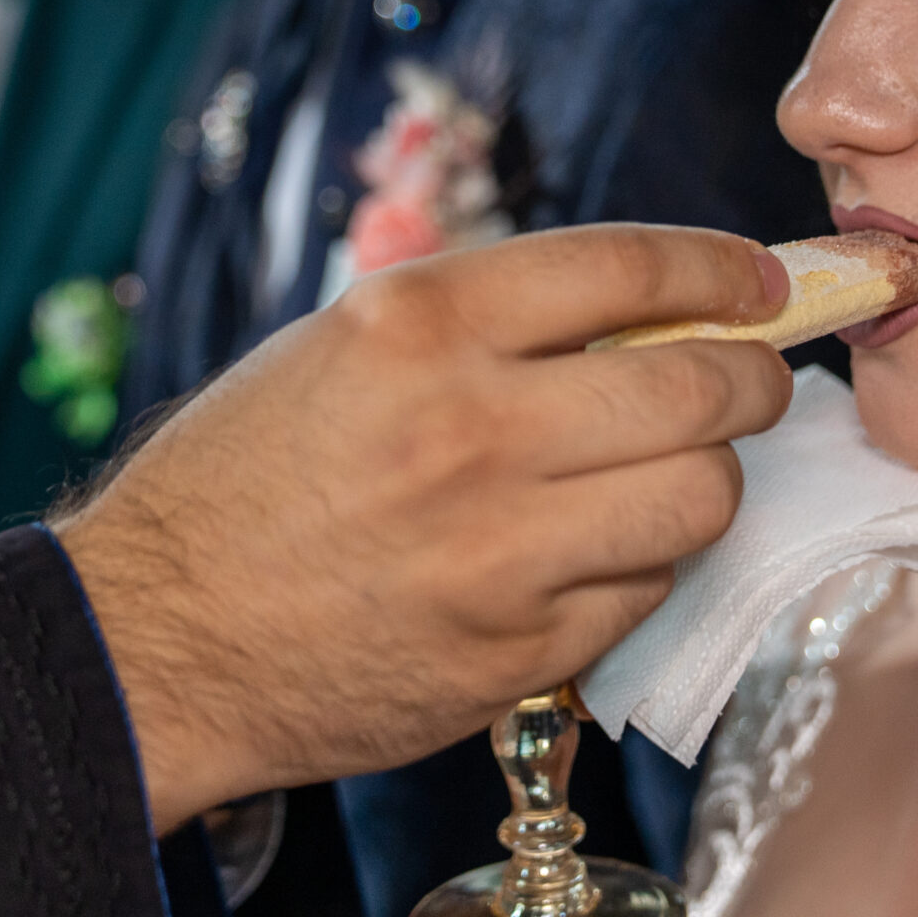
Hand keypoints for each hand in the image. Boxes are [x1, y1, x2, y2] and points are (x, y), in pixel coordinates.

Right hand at [53, 223, 792, 830]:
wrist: (155, 635)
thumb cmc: (252, 474)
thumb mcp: (351, 344)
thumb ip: (495, 318)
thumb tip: (660, 306)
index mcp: (423, 320)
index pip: (633, 266)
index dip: (725, 267)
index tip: (762, 281)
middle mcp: (470, 425)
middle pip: (702, 386)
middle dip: (752, 377)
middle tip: (749, 381)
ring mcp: (498, 548)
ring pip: (701, 497)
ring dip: (704, 479)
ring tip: (664, 474)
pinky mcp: (513, 650)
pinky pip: (643, 592)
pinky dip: (637, 569)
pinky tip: (588, 555)